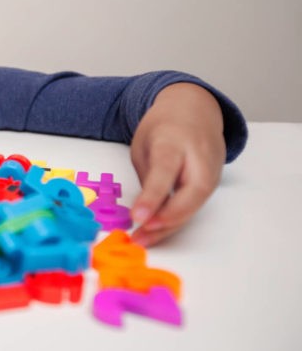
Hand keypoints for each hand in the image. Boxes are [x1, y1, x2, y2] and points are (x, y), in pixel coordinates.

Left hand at [129, 83, 225, 245]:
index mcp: (174, 141)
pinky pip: (193, 206)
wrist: (194, 110)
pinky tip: (156, 232)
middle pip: (190, 193)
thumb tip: (144, 210)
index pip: (165, 172)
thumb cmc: (164, 127)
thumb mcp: (143, 144)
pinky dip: (175, 220)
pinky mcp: (213, 184)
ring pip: (193, 206)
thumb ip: (147, 175)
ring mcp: (211, 171)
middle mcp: (199, 157)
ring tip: (143, 239)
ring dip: (168, 227)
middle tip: (140, 233)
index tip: (137, 218)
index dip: (152, 198)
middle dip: (166, 219)